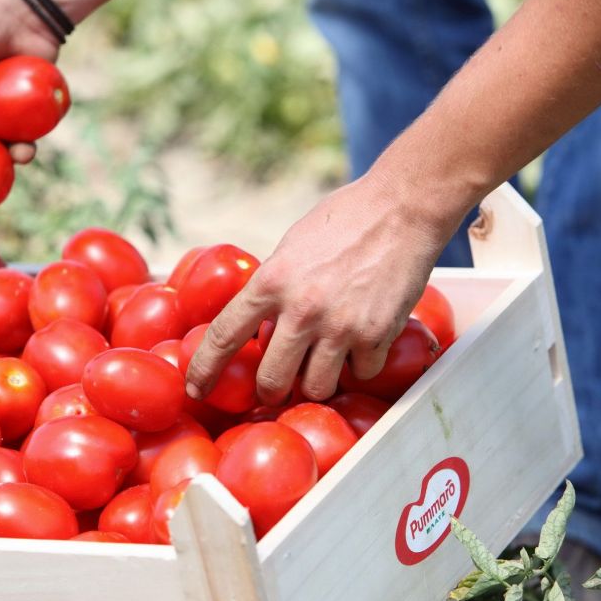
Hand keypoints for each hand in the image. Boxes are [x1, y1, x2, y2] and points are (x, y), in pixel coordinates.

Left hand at [184, 173, 456, 405]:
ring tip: (326, 359)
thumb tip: (261, 325)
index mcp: (271, 282)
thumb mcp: (292, 247)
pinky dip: (360, 365)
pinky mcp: (375, 336)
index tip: (196, 390)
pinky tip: (363, 340)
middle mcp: (301, 310)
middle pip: (271, 381)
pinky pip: (361, 373)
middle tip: (277, 388)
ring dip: (318, 381)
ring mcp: (340, 327)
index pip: (224, 337)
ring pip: (317, 388)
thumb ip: (273, 287)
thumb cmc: (345, 220)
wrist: (403, 208)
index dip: (204, 370)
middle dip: (271, 391)